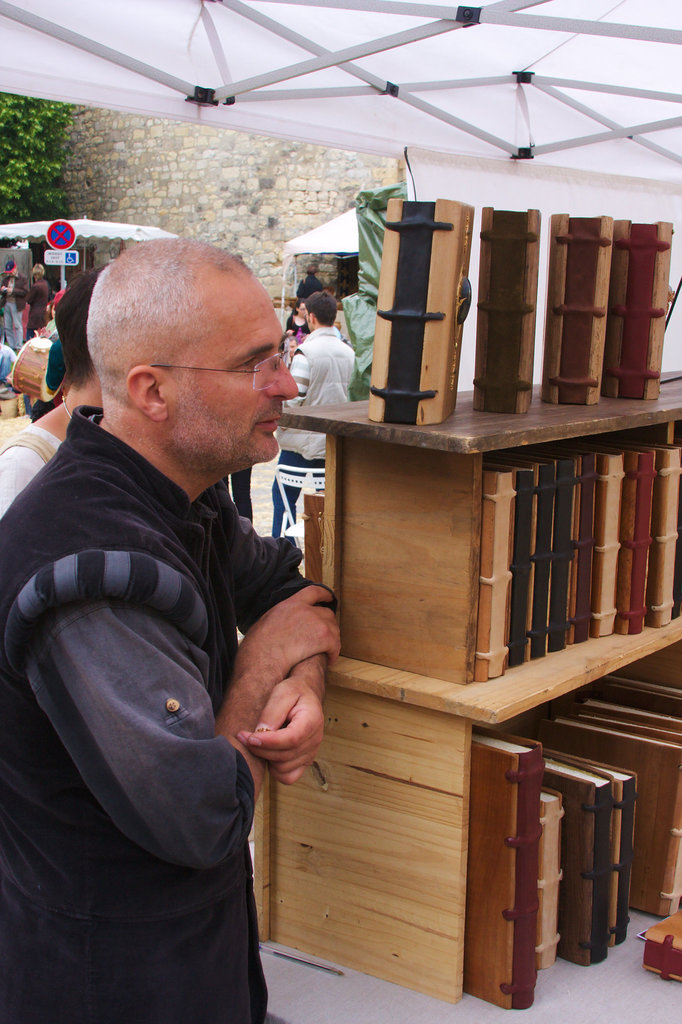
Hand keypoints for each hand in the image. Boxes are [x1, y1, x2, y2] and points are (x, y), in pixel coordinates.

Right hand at [233, 585, 338, 684]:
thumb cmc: (257, 648)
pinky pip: (335, 644)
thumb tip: (278, 622)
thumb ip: (278, 617)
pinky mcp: (323, 637)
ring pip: (333, 629)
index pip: (313, 591)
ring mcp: (316, 622)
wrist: (262, 661)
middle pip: (327, 613)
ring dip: (331, 640)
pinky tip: (329, 659)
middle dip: (327, 625)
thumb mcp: (264, 622)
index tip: (329, 598)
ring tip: (326, 651)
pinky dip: (333, 653)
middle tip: (324, 637)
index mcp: (290, 604)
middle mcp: (306, 610)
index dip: (324, 594)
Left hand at [237, 658, 325, 783]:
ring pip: (284, 768)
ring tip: (256, 742)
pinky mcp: (305, 761)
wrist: (305, 695)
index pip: (291, 739)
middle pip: (285, 756)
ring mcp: (311, 753)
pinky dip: (275, 769)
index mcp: (312, 721)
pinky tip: (268, 753)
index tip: (249, 737)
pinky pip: (288, 777)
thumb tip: (261, 731)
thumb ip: (273, 711)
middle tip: (243, 736)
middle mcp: (315, 740)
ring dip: (266, 758)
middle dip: (260, 749)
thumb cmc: (293, 692)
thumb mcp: (282, 692)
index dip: (268, 742)